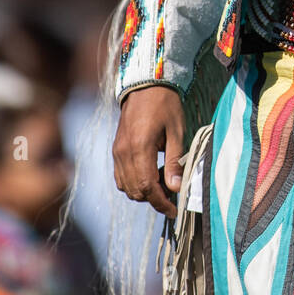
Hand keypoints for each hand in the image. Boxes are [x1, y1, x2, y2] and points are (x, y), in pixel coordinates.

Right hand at [112, 86, 184, 219]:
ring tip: (163, 183)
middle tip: (173, 194)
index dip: (161, 203)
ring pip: (125, 187)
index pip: (147, 187)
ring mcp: (117, 152)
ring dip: (143, 192)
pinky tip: (150, 174)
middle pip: (135, 191)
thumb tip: (177, 187)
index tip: (174, 210)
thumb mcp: (177, 131)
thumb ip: (176, 160)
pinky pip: (120, 177)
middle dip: (154, 199)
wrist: (145, 85)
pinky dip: (133, 183)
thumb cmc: (165, 105)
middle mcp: (123, 153)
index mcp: (140, 147)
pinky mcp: (116, 150)